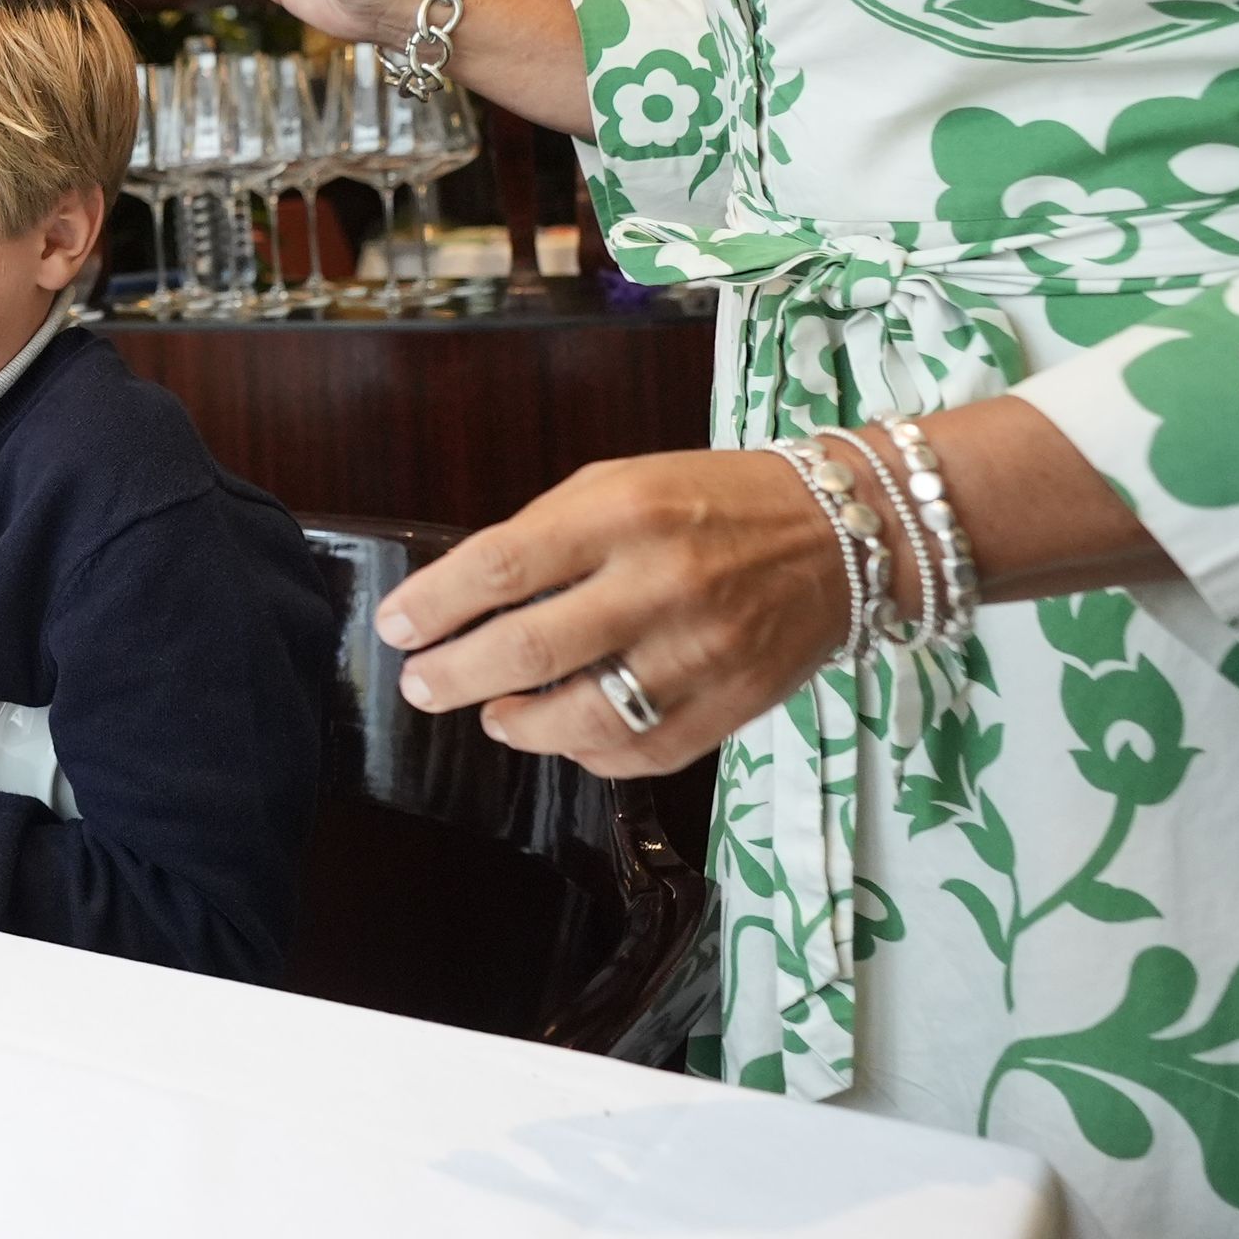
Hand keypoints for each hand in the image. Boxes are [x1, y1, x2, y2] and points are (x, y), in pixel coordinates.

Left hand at [376, 451, 852, 776]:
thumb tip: (464, 598)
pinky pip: (639, 754)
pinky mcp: (732, 708)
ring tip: (492, 713)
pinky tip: (565, 733)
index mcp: (625, 513)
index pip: (503, 565)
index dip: (435, 604)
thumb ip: (546, 536)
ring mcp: (702, 654)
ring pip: (582, 719)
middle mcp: (662, 584)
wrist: (843, 536)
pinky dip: (588, 752)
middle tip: (420, 683)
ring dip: (517, 724)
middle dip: (454, 675)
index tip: (396, 626)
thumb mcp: (621, 484)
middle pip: (529, 648)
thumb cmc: (712, 501)